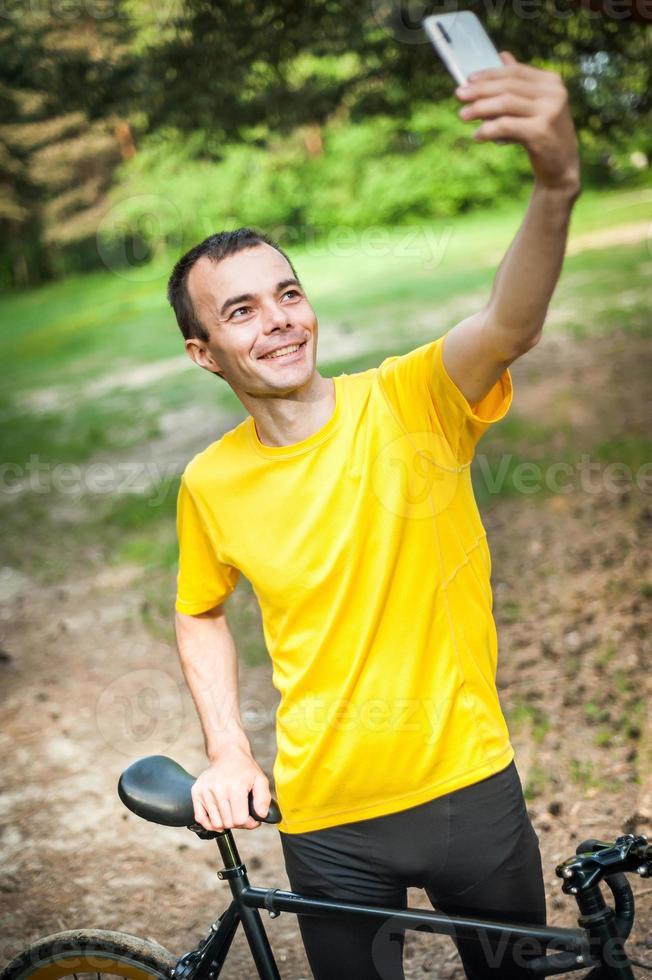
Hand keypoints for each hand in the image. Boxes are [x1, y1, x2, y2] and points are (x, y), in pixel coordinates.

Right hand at [192, 743, 271, 830]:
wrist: (227, 754)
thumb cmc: (245, 769)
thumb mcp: (260, 780)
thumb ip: (264, 799)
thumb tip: (261, 815)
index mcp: (235, 787)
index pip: (240, 820)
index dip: (248, 823)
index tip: (252, 817)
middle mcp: (218, 789)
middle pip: (228, 823)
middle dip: (238, 823)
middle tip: (242, 814)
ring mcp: (205, 791)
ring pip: (215, 823)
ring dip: (225, 823)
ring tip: (231, 812)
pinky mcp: (196, 792)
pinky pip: (200, 818)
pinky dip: (210, 823)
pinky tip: (219, 817)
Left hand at [455, 52, 580, 193]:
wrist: (561, 166)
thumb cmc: (543, 134)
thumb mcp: (534, 105)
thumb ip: (520, 83)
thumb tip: (502, 55)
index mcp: (551, 82)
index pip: (515, 72)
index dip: (489, 74)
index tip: (468, 79)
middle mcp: (553, 93)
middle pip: (508, 86)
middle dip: (480, 90)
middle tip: (459, 95)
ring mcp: (549, 112)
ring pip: (505, 104)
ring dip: (480, 109)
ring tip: (462, 115)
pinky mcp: (541, 131)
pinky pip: (506, 126)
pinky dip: (488, 130)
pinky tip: (477, 135)